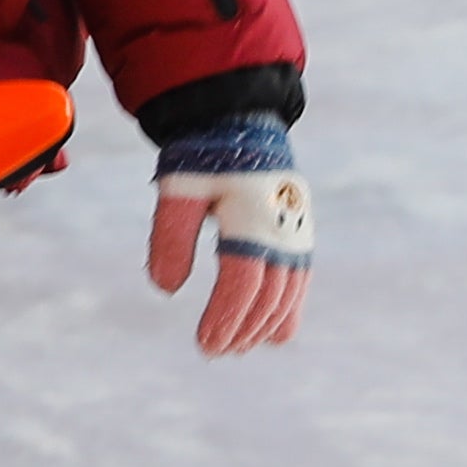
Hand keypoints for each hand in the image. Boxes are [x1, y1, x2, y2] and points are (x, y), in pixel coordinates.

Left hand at [145, 125, 310, 356]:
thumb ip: (171, 237)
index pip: (243, 282)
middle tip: (215, 351)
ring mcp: (296, 228)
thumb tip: (167, 288)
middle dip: (243, 329)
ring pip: (289, 291)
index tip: (205, 345)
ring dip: (266, 324)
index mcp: (252, 215)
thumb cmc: (202, 153)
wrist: (238, 114)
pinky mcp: (299, 229)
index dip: (225, 318)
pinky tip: (275, 333)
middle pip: (269, 294)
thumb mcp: (177, 188)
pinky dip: (288, 308)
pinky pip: (300, 278)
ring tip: (240, 347)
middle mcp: (283, 226)